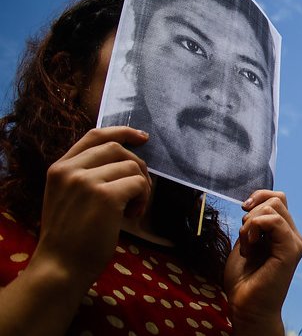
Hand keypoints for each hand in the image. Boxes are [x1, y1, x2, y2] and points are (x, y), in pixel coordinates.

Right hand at [35, 126, 151, 286]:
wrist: (60, 268)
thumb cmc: (70, 238)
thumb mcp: (69, 198)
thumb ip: (88, 176)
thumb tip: (129, 162)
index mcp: (59, 168)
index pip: (95, 135)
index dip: (122, 131)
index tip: (142, 138)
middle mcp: (70, 170)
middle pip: (118, 149)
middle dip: (138, 166)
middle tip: (140, 192)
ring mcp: (86, 181)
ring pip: (132, 167)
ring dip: (142, 187)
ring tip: (133, 209)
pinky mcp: (105, 196)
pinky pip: (139, 184)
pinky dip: (144, 199)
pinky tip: (132, 216)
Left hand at [225, 190, 301, 335]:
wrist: (246, 307)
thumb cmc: (244, 280)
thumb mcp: (245, 243)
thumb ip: (253, 224)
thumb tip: (252, 205)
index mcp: (284, 233)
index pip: (279, 199)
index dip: (260, 197)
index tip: (243, 210)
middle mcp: (293, 235)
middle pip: (276, 200)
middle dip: (252, 214)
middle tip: (245, 239)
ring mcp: (294, 242)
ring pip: (274, 207)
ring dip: (250, 223)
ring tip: (247, 247)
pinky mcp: (290, 249)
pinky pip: (273, 221)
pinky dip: (254, 228)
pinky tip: (249, 248)